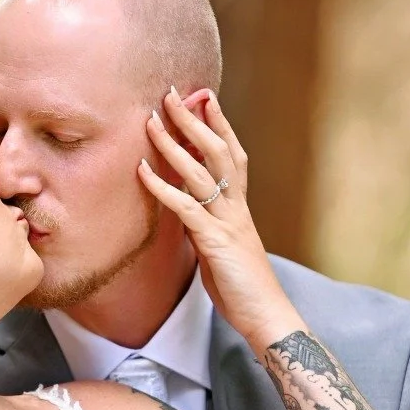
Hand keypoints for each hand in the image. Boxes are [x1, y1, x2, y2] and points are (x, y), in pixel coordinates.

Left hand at [139, 89, 300, 353]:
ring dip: (175, 144)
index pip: (231, 154)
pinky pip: (186, 207)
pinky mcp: (215, 242)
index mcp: (240, 207)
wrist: (266, 315)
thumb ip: (207, 224)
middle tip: (171, 93)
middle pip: (217, 151)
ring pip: (201, 172)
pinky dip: (163, 186)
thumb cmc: (242, 286)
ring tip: (152, 120)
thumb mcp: (222, 247)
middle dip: (194, 120)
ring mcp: (227, 222)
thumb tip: (188, 211)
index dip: (218, 123)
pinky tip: (143, 170)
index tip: (203, 96)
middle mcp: (236, 207)